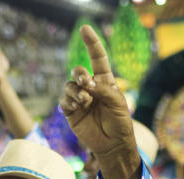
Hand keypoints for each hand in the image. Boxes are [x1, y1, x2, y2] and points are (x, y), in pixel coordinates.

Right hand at [61, 26, 136, 167]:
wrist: (113, 145)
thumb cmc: (120, 123)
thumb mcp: (117, 102)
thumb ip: (103, 89)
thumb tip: (86, 85)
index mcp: (104, 82)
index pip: (97, 58)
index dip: (91, 43)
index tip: (85, 28)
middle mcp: (90, 88)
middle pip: (78, 71)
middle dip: (80, 74)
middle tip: (86, 84)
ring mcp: (80, 100)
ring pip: (69, 86)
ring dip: (75, 92)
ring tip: (85, 102)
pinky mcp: (71, 112)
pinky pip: (64, 101)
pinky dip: (69, 102)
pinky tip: (78, 108)